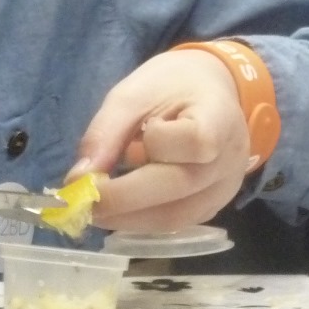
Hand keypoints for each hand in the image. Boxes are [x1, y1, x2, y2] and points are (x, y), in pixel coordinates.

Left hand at [70, 50, 250, 232]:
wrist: (210, 94)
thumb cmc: (171, 86)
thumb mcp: (134, 93)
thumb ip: (106, 132)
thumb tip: (78, 178)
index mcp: (220, 120)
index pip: (196, 142)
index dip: (159, 144)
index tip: (134, 137)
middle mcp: (229, 162)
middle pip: (178, 188)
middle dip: (122, 199)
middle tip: (80, 199)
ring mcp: (224, 190)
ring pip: (174, 217)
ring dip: (127, 218)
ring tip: (92, 208)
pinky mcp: (211, 207)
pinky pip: (175, 222)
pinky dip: (140, 220)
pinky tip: (116, 210)